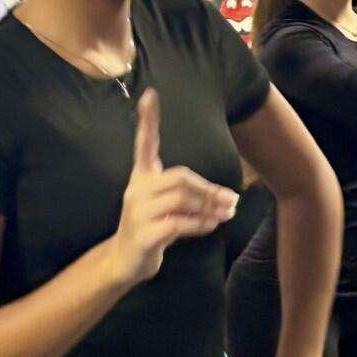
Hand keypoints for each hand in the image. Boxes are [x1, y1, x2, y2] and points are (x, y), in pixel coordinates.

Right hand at [110, 89, 236, 286]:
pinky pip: (178, 223)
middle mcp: (137, 191)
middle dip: (209, 189)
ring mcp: (138, 212)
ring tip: (227, 214)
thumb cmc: (151, 228)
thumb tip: (227, 196)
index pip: (144, 145)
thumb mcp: (165, 205)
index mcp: (141, 178)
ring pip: (181, 199)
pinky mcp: (144, 234)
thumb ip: (188, 194)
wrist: (125, 261)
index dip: (148, 121)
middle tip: (232, 200)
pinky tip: (211, 225)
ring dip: (209, 207)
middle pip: (179, 178)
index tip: (150, 95)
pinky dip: (199, 224)